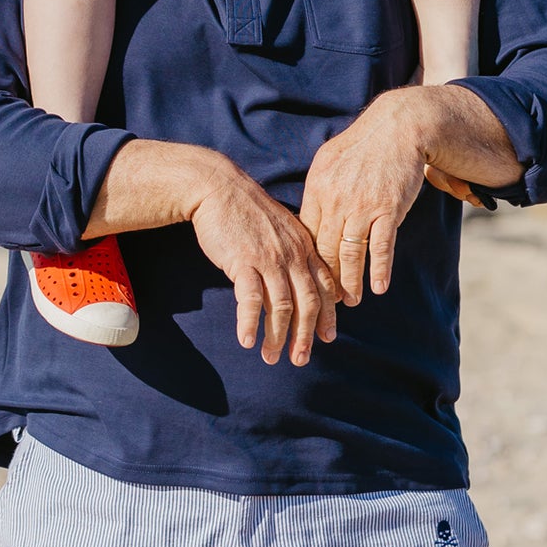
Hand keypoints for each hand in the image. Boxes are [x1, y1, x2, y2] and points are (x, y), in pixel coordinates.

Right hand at [190, 163, 337, 365]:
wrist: (219, 187)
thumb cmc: (247, 210)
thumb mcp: (280, 228)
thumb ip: (292, 252)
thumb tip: (295, 282)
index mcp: (304, 246)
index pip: (324, 285)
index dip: (328, 314)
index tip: (328, 337)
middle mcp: (292, 254)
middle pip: (307, 302)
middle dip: (305, 335)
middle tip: (300, 359)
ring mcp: (269, 258)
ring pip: (281, 306)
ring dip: (277, 336)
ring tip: (271, 357)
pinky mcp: (243, 261)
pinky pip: (250, 300)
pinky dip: (249, 323)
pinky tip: (246, 341)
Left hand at [299, 90, 429, 304]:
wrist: (398, 127)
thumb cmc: (363, 146)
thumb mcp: (329, 162)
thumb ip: (319, 191)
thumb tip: (307, 220)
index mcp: (317, 189)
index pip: (307, 234)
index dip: (308, 261)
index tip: (308, 279)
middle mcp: (335, 200)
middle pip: (325, 249)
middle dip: (326, 280)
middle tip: (328, 302)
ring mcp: (362, 206)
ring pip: (350, 253)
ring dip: (350, 281)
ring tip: (351, 301)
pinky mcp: (387, 209)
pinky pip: (380, 246)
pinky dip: (379, 269)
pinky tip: (378, 287)